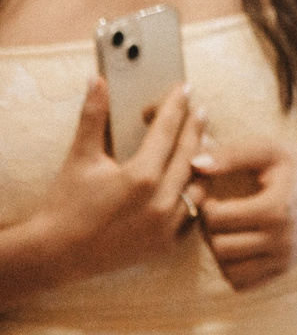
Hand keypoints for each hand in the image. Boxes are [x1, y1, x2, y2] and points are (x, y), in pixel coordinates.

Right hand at [38, 78, 203, 282]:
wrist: (56, 253)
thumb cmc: (66, 204)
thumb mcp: (80, 157)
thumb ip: (93, 117)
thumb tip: (97, 81)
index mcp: (141, 176)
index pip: (168, 130)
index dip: (176, 106)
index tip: (184, 88)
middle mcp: (160, 200)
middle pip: (190, 154)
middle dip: (196, 128)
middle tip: (199, 110)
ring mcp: (167, 224)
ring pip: (200, 185)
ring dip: (202, 163)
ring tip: (202, 144)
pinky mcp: (167, 243)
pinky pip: (194, 214)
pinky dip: (195, 196)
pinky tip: (194, 181)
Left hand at [193, 136, 296, 290]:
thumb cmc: (293, 165)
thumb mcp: (267, 150)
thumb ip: (230, 156)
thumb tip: (194, 165)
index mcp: (276, 208)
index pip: (217, 218)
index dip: (206, 205)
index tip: (214, 195)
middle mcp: (283, 239)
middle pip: (219, 247)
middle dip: (210, 230)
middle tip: (217, 214)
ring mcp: (284, 258)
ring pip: (228, 270)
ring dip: (219, 252)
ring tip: (227, 230)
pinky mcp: (283, 269)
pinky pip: (242, 283)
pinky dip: (231, 269)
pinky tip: (237, 246)